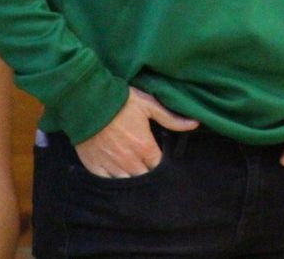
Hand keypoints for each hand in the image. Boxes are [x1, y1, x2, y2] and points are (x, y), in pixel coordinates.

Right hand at [74, 87, 197, 177]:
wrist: (88, 100)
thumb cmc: (121, 100)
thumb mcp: (149, 104)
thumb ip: (171, 118)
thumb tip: (195, 124)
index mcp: (144, 147)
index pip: (158, 166)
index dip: (159, 163)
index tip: (156, 157)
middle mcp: (129, 160)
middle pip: (143, 177)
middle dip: (146, 173)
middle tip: (144, 164)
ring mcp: (111, 165)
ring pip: (126, 183)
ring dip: (130, 178)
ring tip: (130, 169)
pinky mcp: (94, 166)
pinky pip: (106, 182)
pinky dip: (111, 180)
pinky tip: (113, 173)